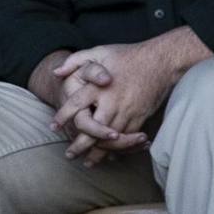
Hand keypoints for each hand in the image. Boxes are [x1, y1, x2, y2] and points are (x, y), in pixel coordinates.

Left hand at [51, 42, 175, 165]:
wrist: (159, 61)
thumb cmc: (127, 55)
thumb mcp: (99, 51)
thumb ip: (75, 61)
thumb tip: (56, 73)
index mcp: (99, 86)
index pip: (76, 104)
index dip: (63, 116)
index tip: (54, 126)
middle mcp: (112, 102)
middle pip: (92, 129)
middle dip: (80, 145)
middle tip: (69, 155)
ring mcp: (127, 112)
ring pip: (109, 139)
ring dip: (98, 152)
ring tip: (88, 162)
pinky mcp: (139, 118)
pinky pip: (126, 138)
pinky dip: (118, 149)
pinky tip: (109, 155)